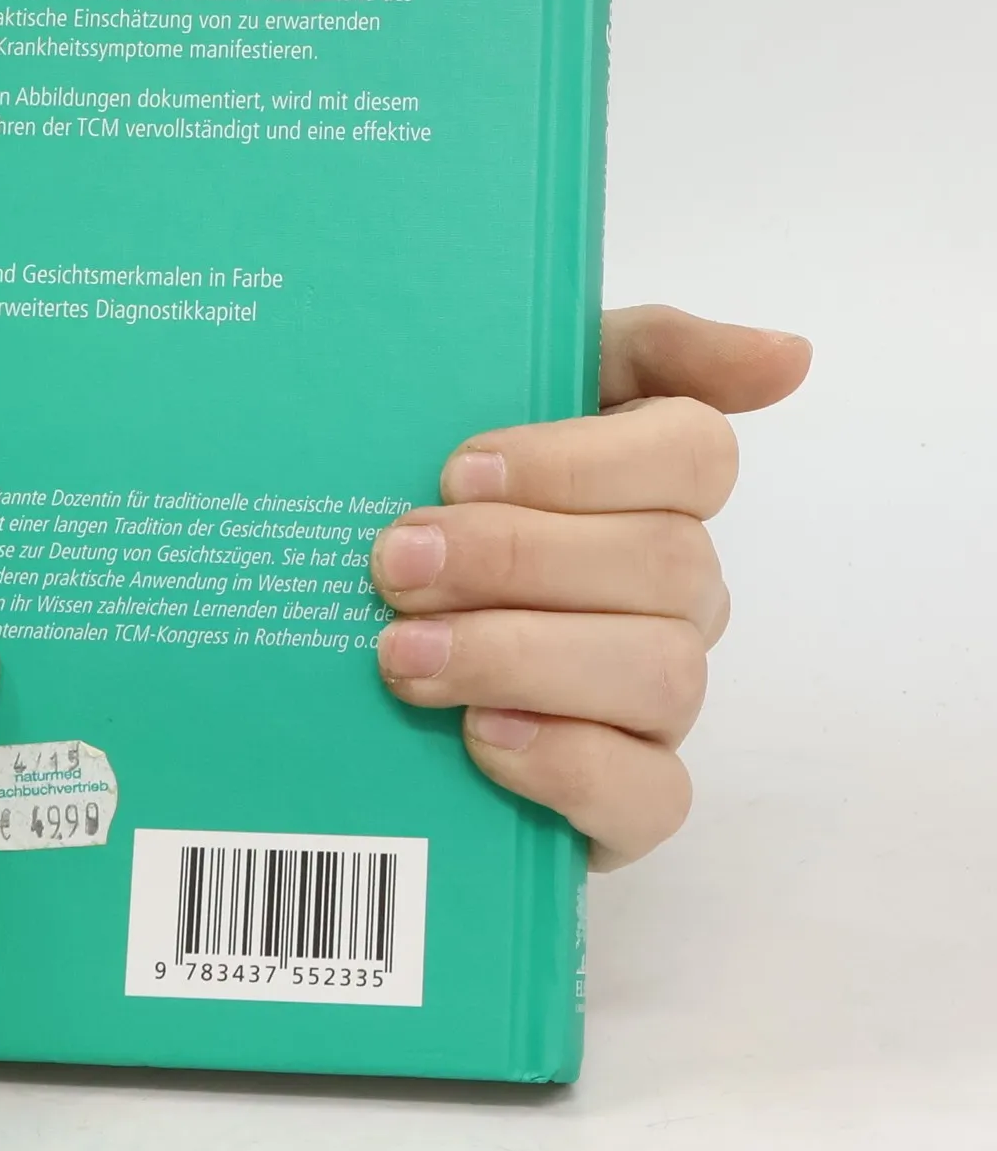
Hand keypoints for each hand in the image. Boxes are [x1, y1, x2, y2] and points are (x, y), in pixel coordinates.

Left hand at [369, 306, 810, 868]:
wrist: (363, 655)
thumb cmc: (441, 511)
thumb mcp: (496, 393)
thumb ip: (638, 350)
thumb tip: (788, 355)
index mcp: (651, 485)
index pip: (694, 453)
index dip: (577, 461)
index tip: (458, 467)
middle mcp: (678, 590)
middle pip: (664, 561)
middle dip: (514, 558)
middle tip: (393, 565)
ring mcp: (661, 699)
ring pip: (660, 671)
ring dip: (516, 656)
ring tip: (402, 654)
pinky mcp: (631, 800)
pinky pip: (650, 794)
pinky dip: (561, 760)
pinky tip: (476, 735)